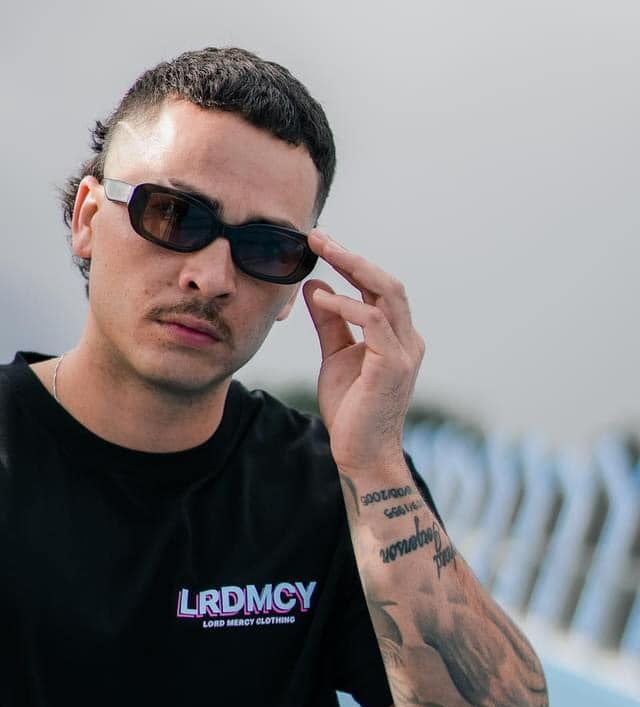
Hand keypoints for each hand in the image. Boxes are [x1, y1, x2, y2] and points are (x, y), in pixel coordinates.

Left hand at [303, 231, 424, 474]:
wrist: (361, 453)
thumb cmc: (351, 410)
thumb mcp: (335, 357)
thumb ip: (330, 323)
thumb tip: (315, 285)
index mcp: (397, 335)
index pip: (378, 288)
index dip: (351, 262)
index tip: (321, 242)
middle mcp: (408, 338)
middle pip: (385, 282)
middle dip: (352, 255)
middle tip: (319, 236)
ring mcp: (404, 351)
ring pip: (386, 293)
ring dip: (352, 269)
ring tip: (321, 253)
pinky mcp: (393, 366)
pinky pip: (373, 322)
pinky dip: (347, 306)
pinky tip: (322, 299)